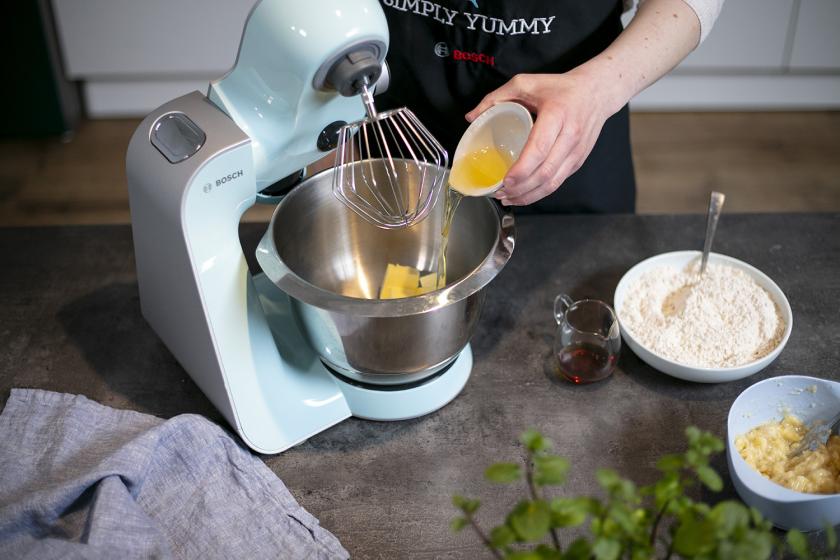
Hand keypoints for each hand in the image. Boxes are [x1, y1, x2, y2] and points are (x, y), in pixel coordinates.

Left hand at [465, 70, 618, 205]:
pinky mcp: (578, 162)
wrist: (597, 92)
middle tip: (498, 192)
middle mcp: (570, 136)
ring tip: (507, 198)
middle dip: (520, 188)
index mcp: (557, 115)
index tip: (505, 180)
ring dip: (528, 195)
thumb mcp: (526, 83)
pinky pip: (557, 183)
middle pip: (545, 172)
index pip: (540, 149)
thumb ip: (496, 97)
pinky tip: (523, 195)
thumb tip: (471, 117)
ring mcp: (576, 152)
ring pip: (552, 183)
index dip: (522, 169)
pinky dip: (538, 193)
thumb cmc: (560, 88)